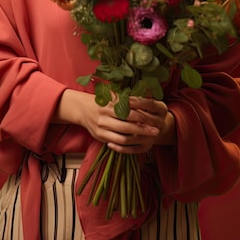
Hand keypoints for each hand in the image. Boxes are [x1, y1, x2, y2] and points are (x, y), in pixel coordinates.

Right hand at [54, 90, 175, 154]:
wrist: (83, 109)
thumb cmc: (103, 101)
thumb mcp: (112, 95)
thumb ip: (126, 97)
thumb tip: (145, 95)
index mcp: (108, 105)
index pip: (128, 112)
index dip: (141, 116)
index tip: (152, 118)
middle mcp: (104, 117)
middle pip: (127, 126)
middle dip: (143, 129)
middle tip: (156, 130)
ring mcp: (101, 128)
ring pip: (122, 137)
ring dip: (137, 138)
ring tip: (149, 137)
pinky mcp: (100, 136)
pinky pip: (116, 143)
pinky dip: (127, 144)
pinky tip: (137, 142)